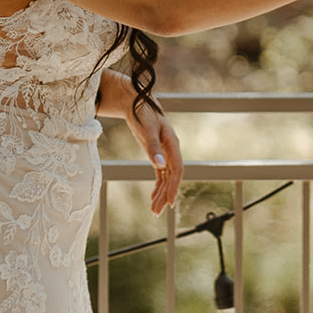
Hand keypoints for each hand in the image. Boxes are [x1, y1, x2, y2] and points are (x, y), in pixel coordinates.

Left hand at [96, 70, 183, 213]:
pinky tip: (153, 197)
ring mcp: (164, 152)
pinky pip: (160, 174)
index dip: (175, 186)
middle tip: (157, 212)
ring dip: (161, 193)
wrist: (135, 100)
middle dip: (165, 195)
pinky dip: (158, 185)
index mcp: (172, 144)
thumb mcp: (148, 129)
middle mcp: (171, 150)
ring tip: (154, 210)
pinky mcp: (156, 153)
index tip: (170, 202)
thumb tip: (160, 166)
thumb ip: (153, 148)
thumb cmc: (143, 112)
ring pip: (166, 177)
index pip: (177, 170)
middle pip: (171, 177)